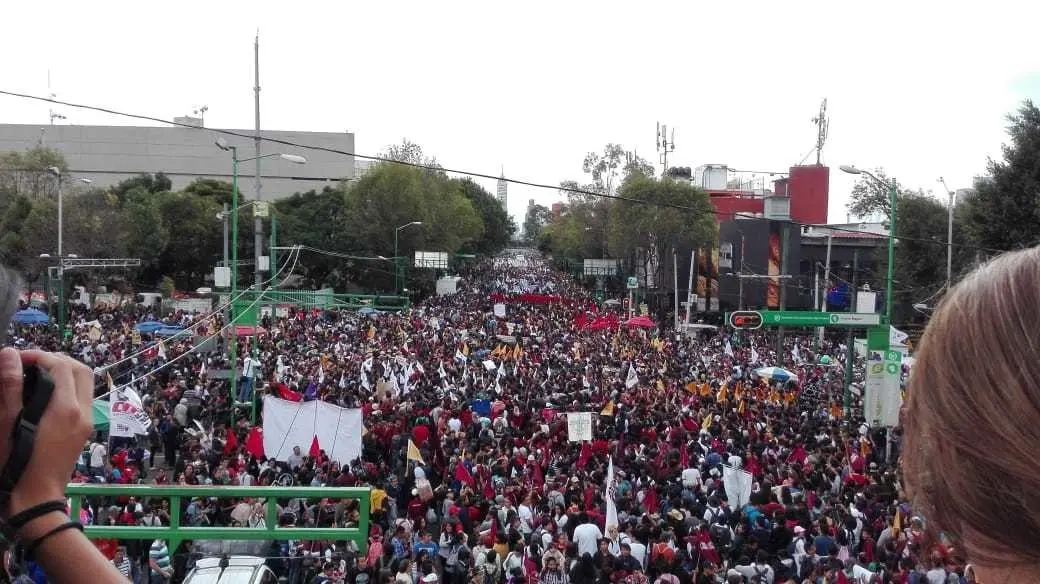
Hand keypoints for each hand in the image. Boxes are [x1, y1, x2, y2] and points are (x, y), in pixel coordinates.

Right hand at [0, 348, 94, 517]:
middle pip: (80, 370)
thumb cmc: (17, 463)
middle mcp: (83, 412)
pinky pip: (82, 398)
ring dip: (64, 372)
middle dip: (55, 359)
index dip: (39, 355)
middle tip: (28, 363)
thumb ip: (9, 387)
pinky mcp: (84, 430)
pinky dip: (68, 387)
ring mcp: (86, 421)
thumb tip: (10, 354)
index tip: (16, 359)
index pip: (61, 365)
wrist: (36, 498)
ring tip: (35, 374)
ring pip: (84, 383)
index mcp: (66, 409)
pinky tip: (44, 393)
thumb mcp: (7, 423)